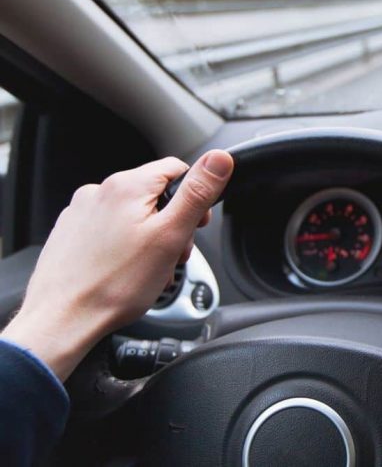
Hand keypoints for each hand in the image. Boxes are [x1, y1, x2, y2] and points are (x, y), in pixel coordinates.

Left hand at [1, 150, 232, 380]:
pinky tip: (125, 272)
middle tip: (172, 255)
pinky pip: (111, 231)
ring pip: (133, 215)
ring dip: (150, 238)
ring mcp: (82, 212)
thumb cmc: (114, 285)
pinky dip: (125, 247)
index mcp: (127, 185)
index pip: (177, 169)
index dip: (195, 198)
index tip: (196, 226)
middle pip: (155, 195)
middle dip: (172, 224)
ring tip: (149, 270)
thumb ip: (198, 193)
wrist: (62, 320)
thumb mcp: (171, 235)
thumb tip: (220, 159)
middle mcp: (99, 191)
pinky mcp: (71, 233)